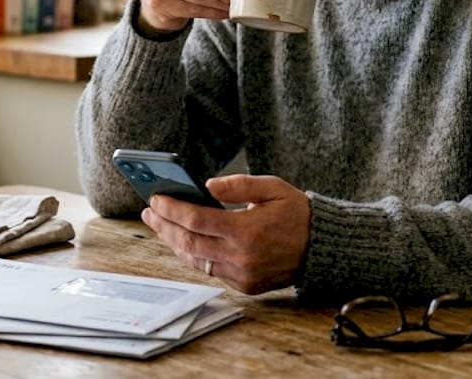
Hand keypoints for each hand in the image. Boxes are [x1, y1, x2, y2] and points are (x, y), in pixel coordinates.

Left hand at [141, 174, 310, 294]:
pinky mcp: (244, 285)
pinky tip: (183, 241)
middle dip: (165, 225)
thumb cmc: (298, 214)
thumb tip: (206, 186)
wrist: (322, 248)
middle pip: (189, 242)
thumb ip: (238, 185)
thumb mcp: (273, 188)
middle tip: (149, 211)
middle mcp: (241, 257)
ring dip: (174, 242)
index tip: (155, 198)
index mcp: (247, 230)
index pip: (196, 220)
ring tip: (160, 225)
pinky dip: (193, 255)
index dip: (172, 209)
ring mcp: (242, 274)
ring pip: (196, 259)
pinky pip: (210, 270)